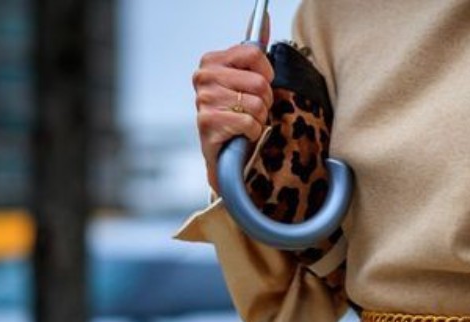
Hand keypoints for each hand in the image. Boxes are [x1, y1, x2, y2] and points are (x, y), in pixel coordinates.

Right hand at [192, 13, 273, 193]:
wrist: (224, 155)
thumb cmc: (236, 116)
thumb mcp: (245, 80)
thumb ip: (253, 52)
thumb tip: (264, 18)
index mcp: (211, 62)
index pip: (253, 53)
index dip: (266, 74)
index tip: (259, 86)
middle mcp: (204, 78)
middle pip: (259, 82)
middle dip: (265, 101)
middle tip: (253, 110)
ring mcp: (203, 100)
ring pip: (256, 104)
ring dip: (259, 119)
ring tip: (246, 123)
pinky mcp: (208, 123)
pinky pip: (249, 123)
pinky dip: (253, 133)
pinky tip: (241, 135)